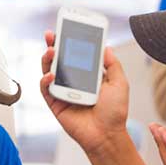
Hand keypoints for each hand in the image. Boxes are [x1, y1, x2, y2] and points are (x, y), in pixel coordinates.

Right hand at [39, 31, 129, 153]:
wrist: (107, 135)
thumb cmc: (115, 113)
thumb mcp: (120, 83)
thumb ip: (112, 64)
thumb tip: (106, 46)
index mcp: (88, 76)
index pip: (77, 54)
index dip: (71, 42)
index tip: (68, 29)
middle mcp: (74, 82)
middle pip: (60, 60)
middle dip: (54, 45)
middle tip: (51, 34)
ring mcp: (63, 92)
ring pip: (49, 71)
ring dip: (47, 59)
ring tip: (51, 50)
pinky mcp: (55, 104)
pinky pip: (45, 89)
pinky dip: (45, 80)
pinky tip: (50, 75)